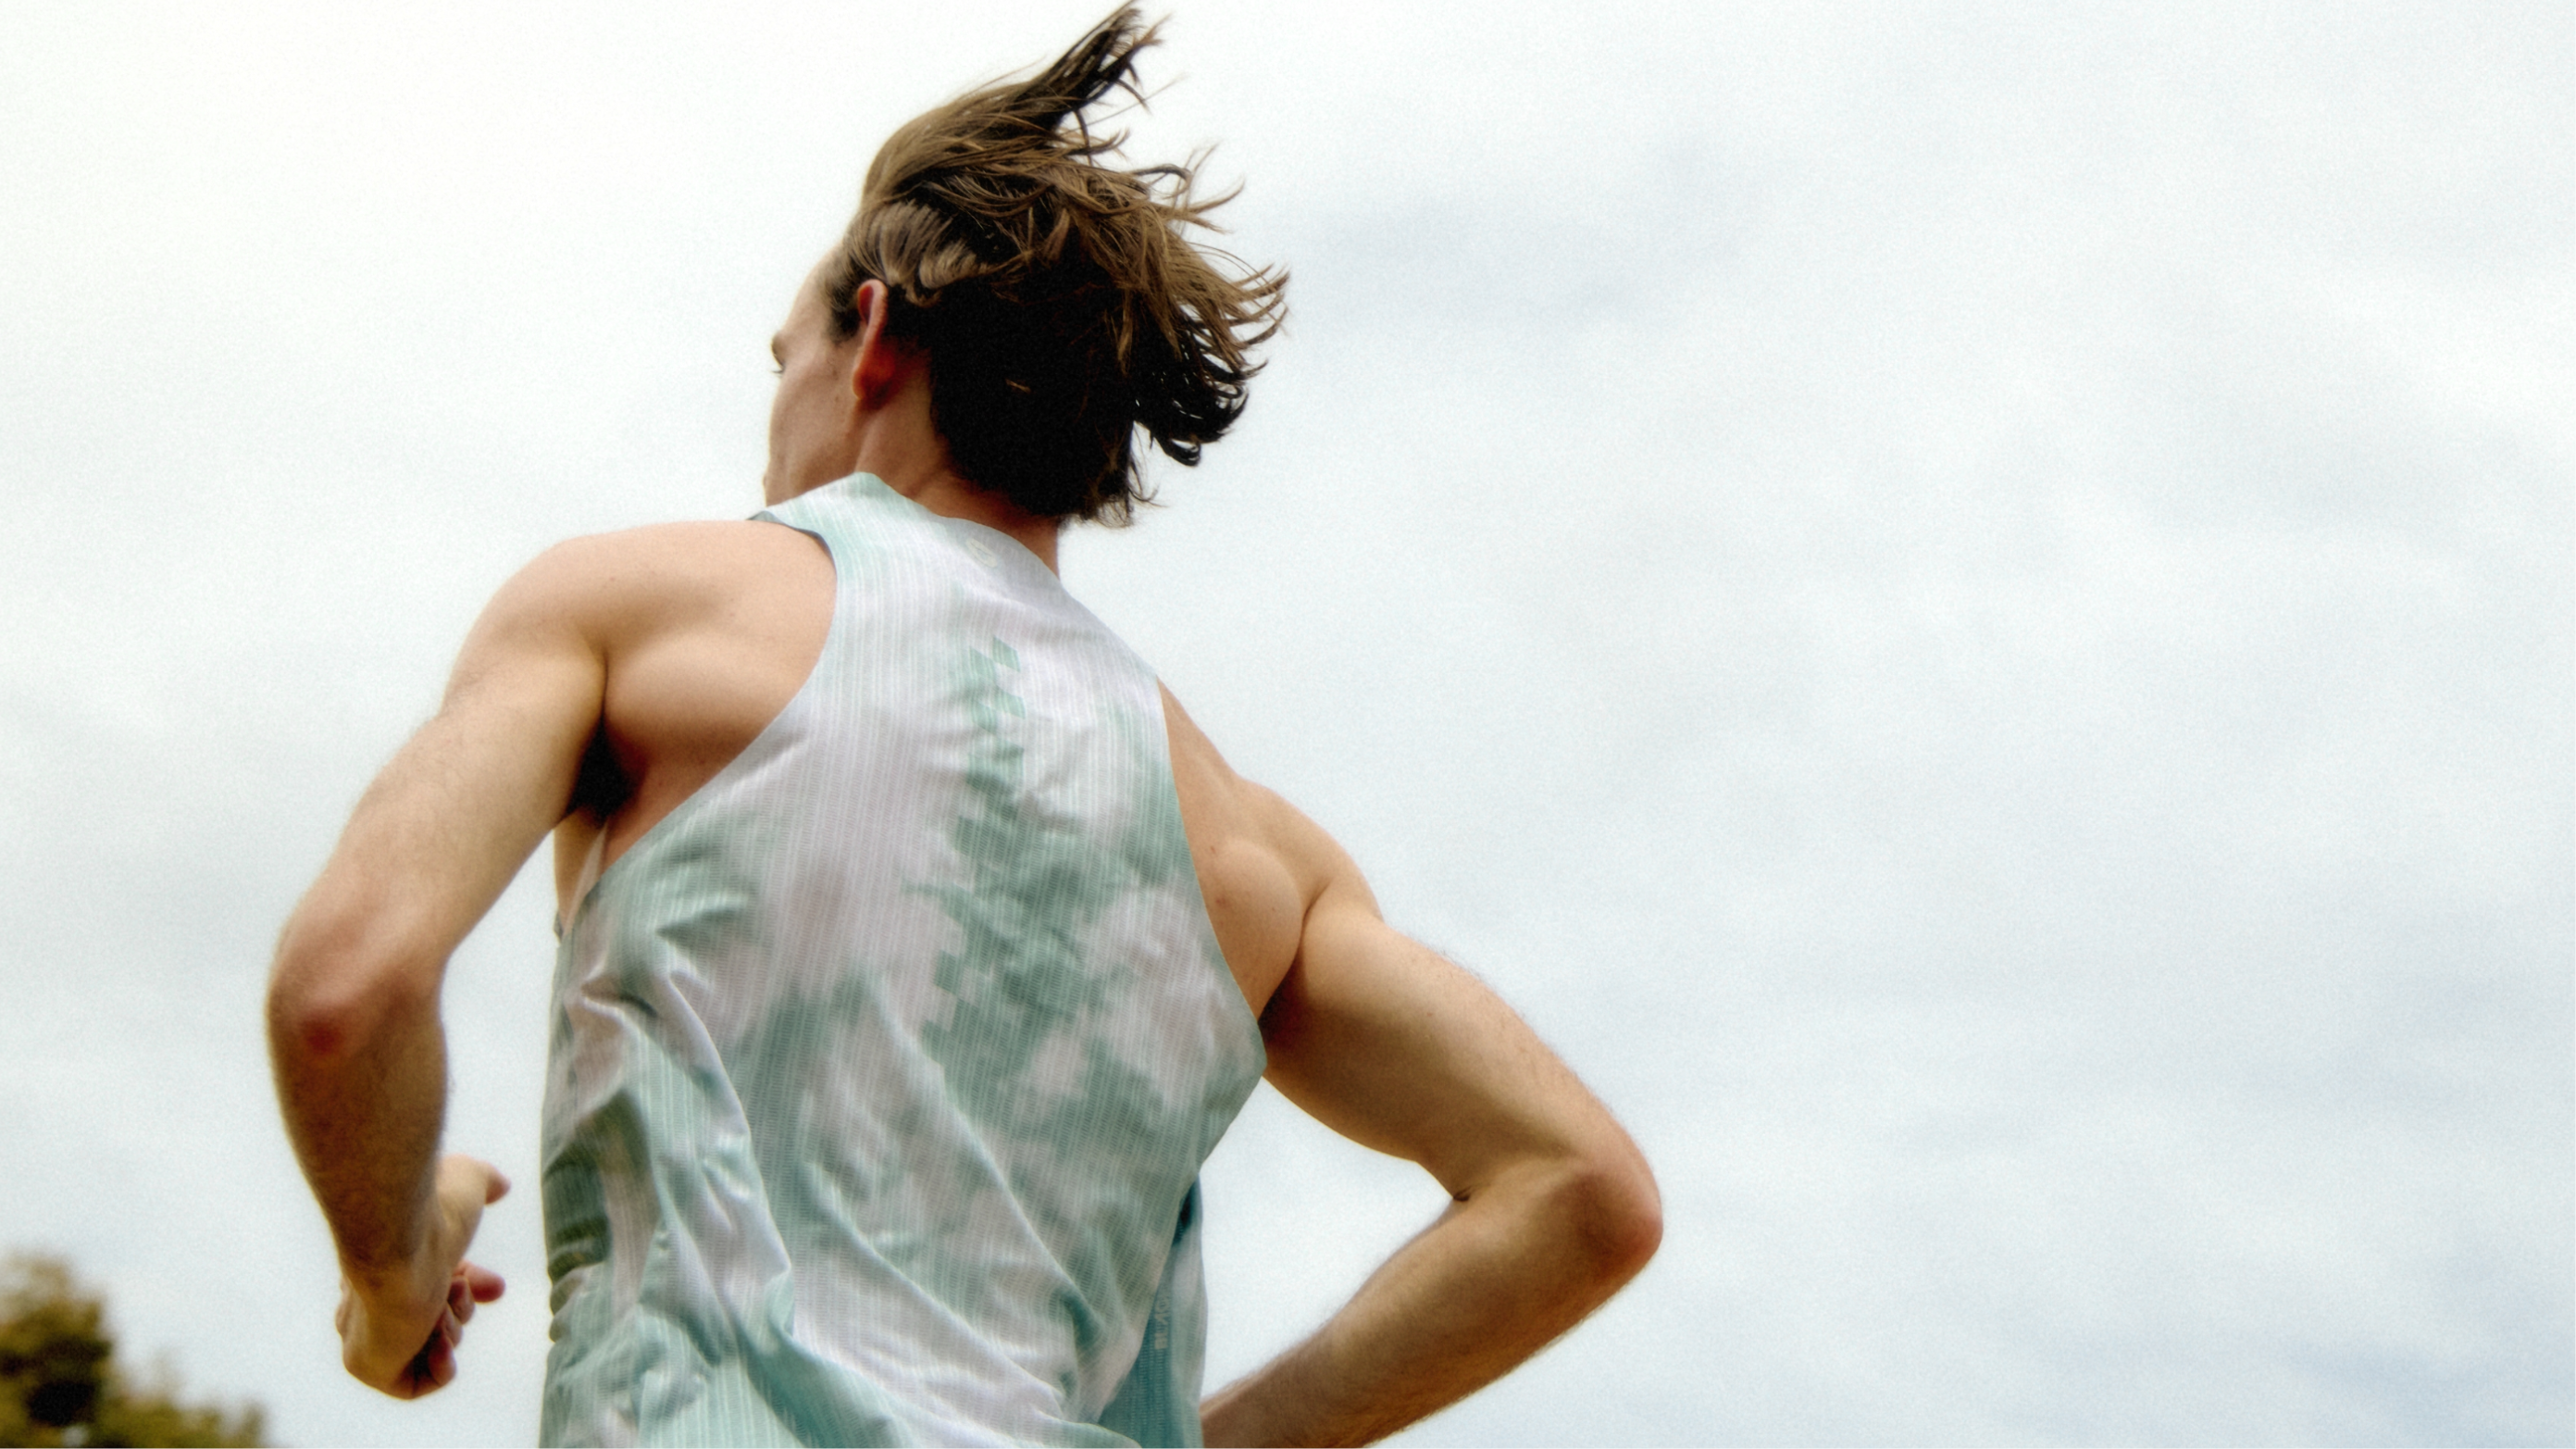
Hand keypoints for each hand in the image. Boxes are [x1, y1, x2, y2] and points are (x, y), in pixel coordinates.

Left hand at [335, 1154, 509, 1397]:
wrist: (396, 1233)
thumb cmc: (428, 1207)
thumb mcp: (467, 1181)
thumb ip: (483, 1182)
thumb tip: (499, 1186)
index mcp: (384, 1262)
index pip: (427, 1285)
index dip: (468, 1286)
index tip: (496, 1285)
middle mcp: (369, 1298)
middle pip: (431, 1317)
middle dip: (466, 1305)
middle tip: (491, 1289)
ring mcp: (366, 1333)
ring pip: (428, 1347)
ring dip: (454, 1328)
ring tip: (446, 1304)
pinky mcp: (367, 1364)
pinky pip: (412, 1384)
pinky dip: (440, 1366)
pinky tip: (441, 1336)